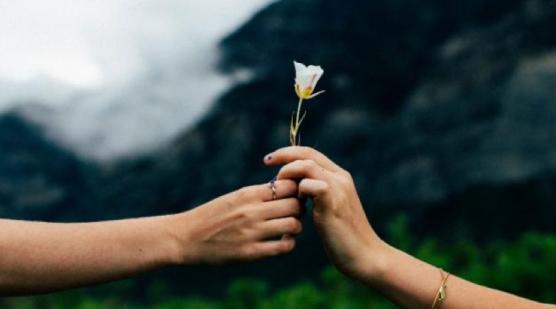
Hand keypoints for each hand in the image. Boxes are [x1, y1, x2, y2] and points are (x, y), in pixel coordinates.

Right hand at [170, 180, 302, 264]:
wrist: (186, 237)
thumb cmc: (212, 215)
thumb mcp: (234, 197)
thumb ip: (258, 194)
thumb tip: (286, 188)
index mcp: (248, 194)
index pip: (288, 186)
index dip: (297, 190)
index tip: (294, 195)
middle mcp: (252, 211)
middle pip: (294, 205)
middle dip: (300, 208)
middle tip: (296, 212)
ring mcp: (252, 232)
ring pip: (293, 225)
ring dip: (296, 226)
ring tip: (289, 227)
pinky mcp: (250, 252)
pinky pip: (283, 247)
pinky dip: (288, 243)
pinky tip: (283, 241)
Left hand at [264, 147, 387, 280]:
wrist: (365, 255)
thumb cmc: (344, 236)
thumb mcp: (329, 209)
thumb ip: (316, 194)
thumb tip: (295, 188)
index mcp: (339, 177)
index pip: (311, 153)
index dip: (288, 153)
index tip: (270, 160)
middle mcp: (340, 178)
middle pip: (307, 154)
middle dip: (283, 156)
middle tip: (266, 163)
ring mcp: (338, 188)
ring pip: (306, 165)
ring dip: (288, 174)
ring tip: (279, 188)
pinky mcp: (332, 203)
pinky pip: (309, 185)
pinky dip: (297, 191)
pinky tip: (296, 206)